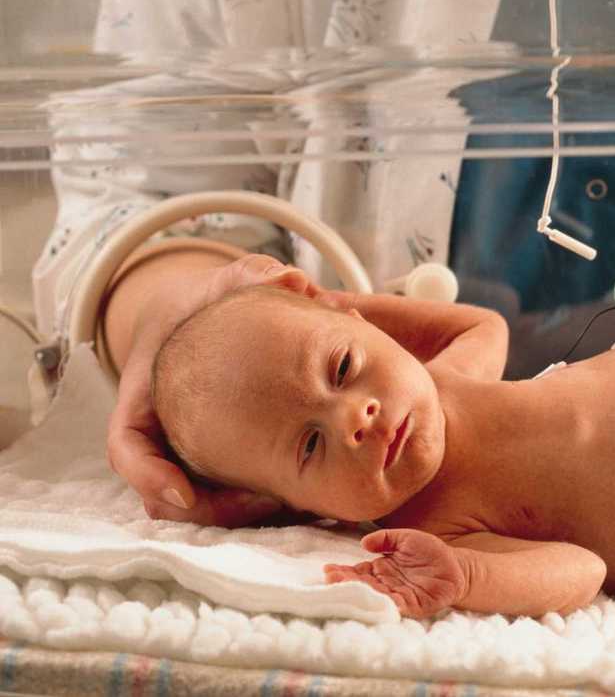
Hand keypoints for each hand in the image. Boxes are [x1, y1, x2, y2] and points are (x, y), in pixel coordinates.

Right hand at [107, 253, 319, 525]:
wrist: (203, 322)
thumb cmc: (207, 307)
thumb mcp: (222, 285)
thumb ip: (251, 277)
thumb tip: (291, 281)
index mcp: (142, 399)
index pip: (126, 448)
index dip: (148, 476)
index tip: (183, 494)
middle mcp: (159, 437)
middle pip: (167, 498)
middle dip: (215, 508)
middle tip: (266, 501)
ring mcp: (184, 457)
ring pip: (203, 507)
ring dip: (244, 513)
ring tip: (296, 502)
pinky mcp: (219, 467)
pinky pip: (233, 499)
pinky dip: (266, 500)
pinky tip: (311, 492)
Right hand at [325, 529, 466, 617]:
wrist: (458, 567)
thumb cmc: (431, 552)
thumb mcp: (407, 538)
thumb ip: (386, 538)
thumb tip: (364, 543)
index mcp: (382, 569)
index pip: (358, 572)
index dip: (343, 571)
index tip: (328, 569)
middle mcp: (386, 584)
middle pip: (363, 585)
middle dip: (346, 583)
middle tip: (331, 579)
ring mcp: (399, 596)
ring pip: (376, 596)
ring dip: (361, 593)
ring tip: (346, 588)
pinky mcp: (414, 606)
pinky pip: (398, 605)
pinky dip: (387, 603)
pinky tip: (375, 599)